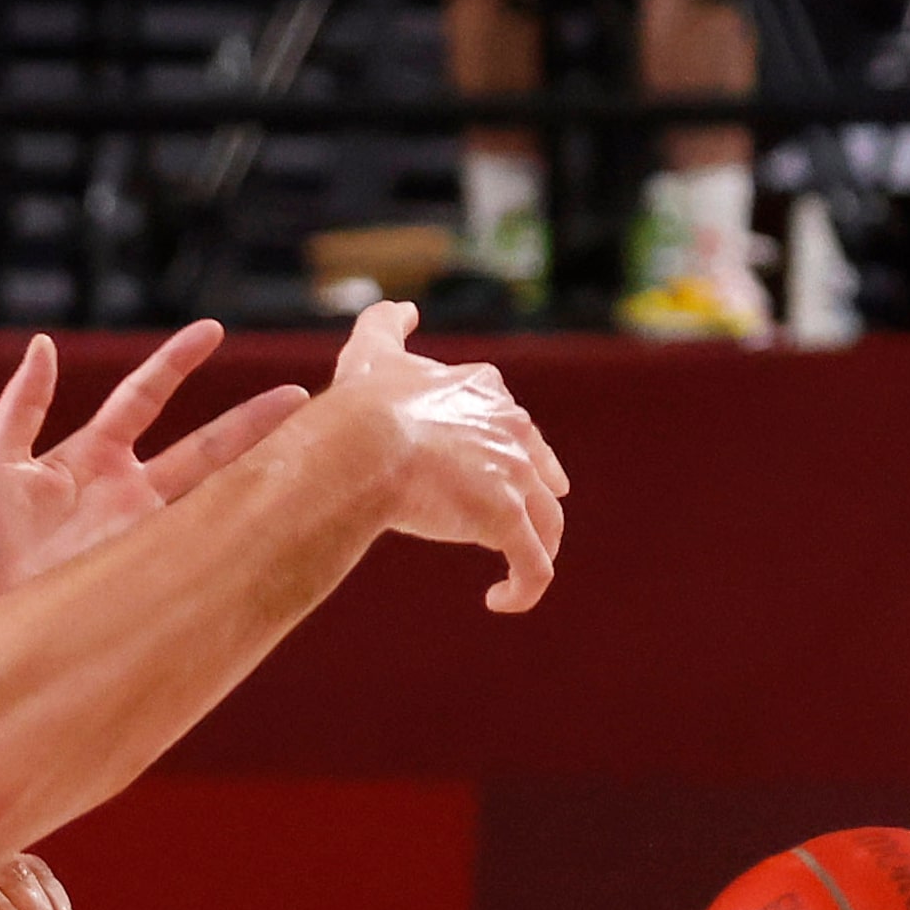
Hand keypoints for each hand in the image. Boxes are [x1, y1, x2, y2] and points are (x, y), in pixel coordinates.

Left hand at [0, 325, 312, 644]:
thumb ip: (23, 404)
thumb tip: (45, 343)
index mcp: (89, 456)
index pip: (144, 398)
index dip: (178, 364)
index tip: (214, 330)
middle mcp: (123, 491)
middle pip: (201, 446)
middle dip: (250, 422)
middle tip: (302, 399)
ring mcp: (137, 533)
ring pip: (210, 495)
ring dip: (256, 473)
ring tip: (310, 450)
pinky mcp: (141, 572)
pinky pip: (195, 547)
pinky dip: (232, 531)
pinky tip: (273, 516)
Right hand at [328, 301, 571, 612]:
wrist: (366, 442)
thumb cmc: (364, 401)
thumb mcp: (373, 351)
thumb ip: (385, 323)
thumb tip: (402, 307)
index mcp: (483, 393)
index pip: (513, 421)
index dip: (516, 447)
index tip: (514, 471)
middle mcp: (510, 431)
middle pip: (539, 471)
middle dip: (537, 495)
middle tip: (530, 522)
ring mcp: (513, 477)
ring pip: (545, 523)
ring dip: (534, 550)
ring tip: (516, 574)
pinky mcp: (506, 520)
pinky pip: (532, 567)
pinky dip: (524, 587)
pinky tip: (502, 602)